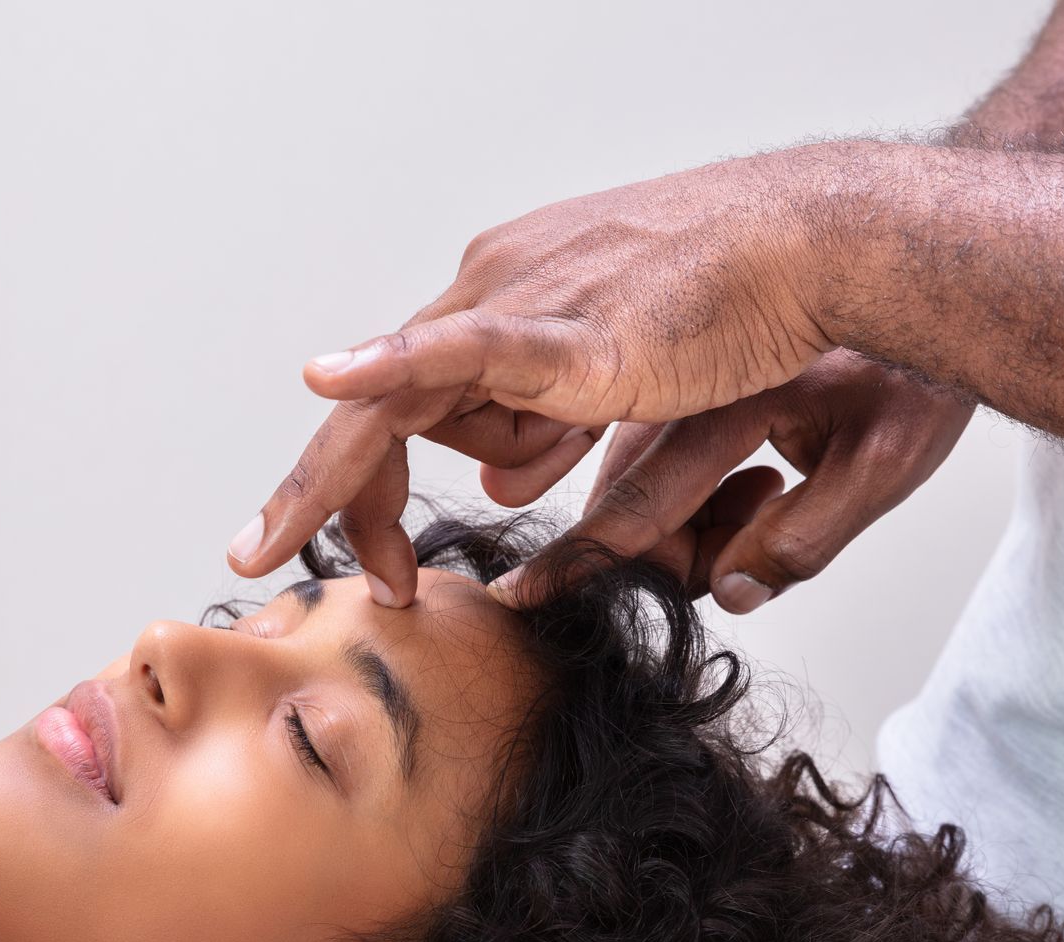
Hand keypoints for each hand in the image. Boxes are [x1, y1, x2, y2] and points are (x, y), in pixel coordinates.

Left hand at [226, 145, 858, 603]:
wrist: (803, 251)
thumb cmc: (726, 316)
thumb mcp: (607, 396)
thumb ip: (542, 434)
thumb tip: (493, 478)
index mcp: (495, 309)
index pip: (399, 407)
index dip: (368, 491)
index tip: (378, 568)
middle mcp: (485, 293)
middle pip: (373, 408)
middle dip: (317, 496)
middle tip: (259, 558)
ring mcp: (514, 301)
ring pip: (393, 398)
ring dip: (350, 491)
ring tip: (330, 556)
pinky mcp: (561, 324)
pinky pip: (458, 342)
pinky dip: (390, 364)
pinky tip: (333, 377)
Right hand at [502, 348, 973, 610]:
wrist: (915, 248)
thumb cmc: (910, 358)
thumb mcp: (890, 461)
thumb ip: (805, 538)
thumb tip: (730, 590)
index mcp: (731, 400)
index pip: (637, 502)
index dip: (582, 559)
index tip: (520, 595)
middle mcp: (685, 365)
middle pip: (624, 482)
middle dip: (655, 542)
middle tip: (721, 563)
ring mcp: (671, 341)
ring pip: (629, 448)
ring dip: (672, 502)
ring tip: (763, 501)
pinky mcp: (679, 337)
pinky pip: (642, 412)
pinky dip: (670, 460)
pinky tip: (747, 472)